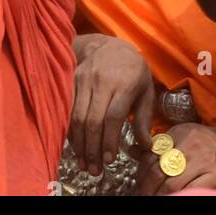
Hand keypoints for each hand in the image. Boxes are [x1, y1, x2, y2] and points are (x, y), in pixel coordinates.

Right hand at [69, 35, 154, 175]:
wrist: (109, 45)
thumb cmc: (133, 71)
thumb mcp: (146, 91)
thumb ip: (145, 119)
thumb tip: (146, 147)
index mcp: (123, 84)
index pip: (113, 117)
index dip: (109, 141)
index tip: (110, 160)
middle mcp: (101, 81)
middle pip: (93, 120)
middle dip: (92, 148)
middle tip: (95, 170)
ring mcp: (84, 79)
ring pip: (77, 116)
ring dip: (79, 143)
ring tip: (84, 163)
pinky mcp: (72, 79)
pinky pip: (68, 108)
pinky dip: (70, 129)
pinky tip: (75, 144)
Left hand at [135, 121, 215, 195]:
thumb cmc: (206, 141)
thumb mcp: (182, 134)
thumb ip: (160, 143)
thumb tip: (134, 151)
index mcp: (177, 135)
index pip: (150, 154)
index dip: (141, 172)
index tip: (138, 182)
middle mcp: (187, 146)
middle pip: (157, 170)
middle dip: (146, 187)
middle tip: (142, 195)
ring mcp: (201, 162)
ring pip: (172, 183)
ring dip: (159, 195)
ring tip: (154, 199)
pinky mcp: (214, 176)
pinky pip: (191, 190)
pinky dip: (178, 197)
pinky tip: (172, 198)